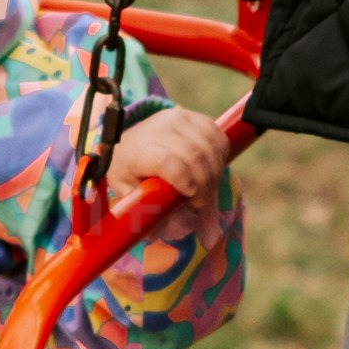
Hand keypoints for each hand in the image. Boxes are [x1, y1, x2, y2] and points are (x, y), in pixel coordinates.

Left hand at [109, 103, 234, 207]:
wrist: (129, 142)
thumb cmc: (130, 172)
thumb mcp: (127, 194)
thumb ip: (142, 213)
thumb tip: (158, 232)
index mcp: (137, 150)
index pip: (168, 162)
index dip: (186, 182)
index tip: (192, 199)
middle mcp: (157, 129)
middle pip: (193, 156)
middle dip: (205, 184)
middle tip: (201, 202)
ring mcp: (176, 118)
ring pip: (209, 147)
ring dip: (215, 172)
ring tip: (206, 188)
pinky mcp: (192, 116)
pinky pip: (217, 136)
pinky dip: (220, 155)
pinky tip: (212, 169)